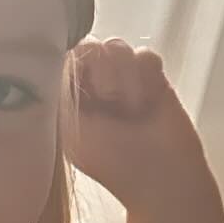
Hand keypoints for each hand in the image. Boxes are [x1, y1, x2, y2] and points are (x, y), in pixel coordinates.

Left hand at [69, 37, 210, 211]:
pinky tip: (150, 101)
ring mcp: (122, 79)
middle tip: (111, 101)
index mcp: (68, 99)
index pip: (61, 58)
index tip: (87, 90)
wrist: (163, 176)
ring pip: (116, 46)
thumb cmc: (114, 163)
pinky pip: (145, 55)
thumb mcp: (71, 131)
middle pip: (89, 45)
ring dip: (125, 78)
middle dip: (102, 73)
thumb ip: (60, 94)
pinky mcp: (151, 78)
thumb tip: (61, 61)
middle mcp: (92, 85)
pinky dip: (148, 77)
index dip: (75, 66)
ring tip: (133, 107)